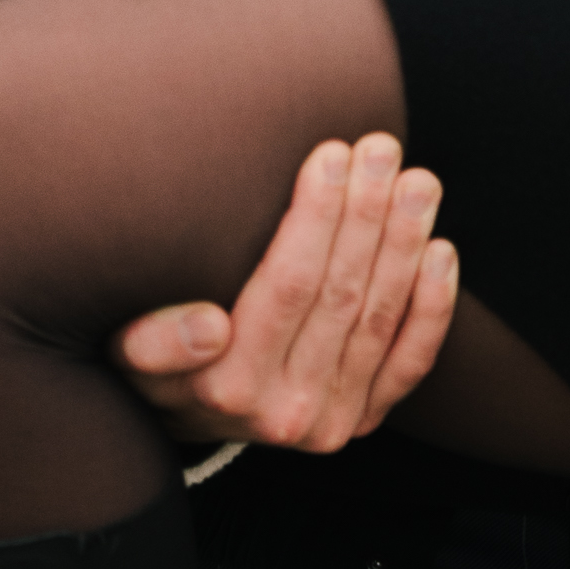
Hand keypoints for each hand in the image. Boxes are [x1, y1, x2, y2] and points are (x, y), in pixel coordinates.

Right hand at [113, 133, 457, 456]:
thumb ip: (154, 342)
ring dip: (405, 243)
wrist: (186, 415)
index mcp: (226, 387)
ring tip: (417, 180)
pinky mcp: (362, 420)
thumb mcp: (128, 347)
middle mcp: (284, 411)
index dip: (316, 218)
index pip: (287, 287)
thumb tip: (208, 328)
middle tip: (381, 147)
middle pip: (341, 295)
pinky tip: (441, 249)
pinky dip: (432, 307)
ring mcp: (330, 420)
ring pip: (379, 318)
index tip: (331, 154)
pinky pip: (411, 362)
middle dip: (367, 214)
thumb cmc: (153, 357)